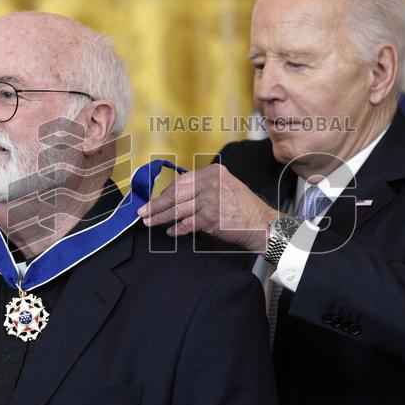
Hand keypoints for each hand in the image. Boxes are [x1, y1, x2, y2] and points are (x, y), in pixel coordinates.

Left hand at [138, 164, 275, 251]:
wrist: (262, 223)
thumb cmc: (243, 209)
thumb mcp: (225, 187)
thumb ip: (203, 188)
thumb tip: (176, 197)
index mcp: (213, 172)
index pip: (181, 181)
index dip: (165, 193)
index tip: (155, 200)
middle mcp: (210, 182)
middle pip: (176, 194)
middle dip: (157, 204)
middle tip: (143, 211)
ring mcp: (210, 199)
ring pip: (178, 209)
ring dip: (161, 217)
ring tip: (150, 222)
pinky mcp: (210, 217)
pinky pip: (187, 224)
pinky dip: (177, 229)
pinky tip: (171, 231)